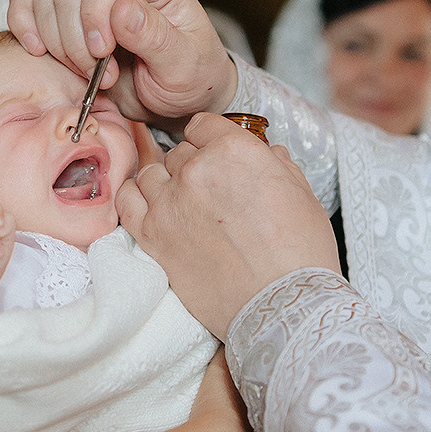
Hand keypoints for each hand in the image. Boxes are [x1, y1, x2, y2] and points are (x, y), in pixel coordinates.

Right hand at [7, 0, 238, 128]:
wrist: (176, 100)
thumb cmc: (191, 77)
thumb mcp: (185, 64)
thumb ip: (156, 36)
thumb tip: (122, 8)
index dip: (96, 8)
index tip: (104, 50)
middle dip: (77, 40)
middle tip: (105, 75)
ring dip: (58, 44)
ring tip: (90, 74)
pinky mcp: (64, 17)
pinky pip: (27, 2)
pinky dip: (24, 26)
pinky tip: (41, 51)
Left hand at [119, 114, 339, 338]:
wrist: (282, 305)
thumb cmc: (300, 254)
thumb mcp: (303, 197)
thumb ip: (280, 167)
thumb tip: (270, 154)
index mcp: (234, 150)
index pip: (203, 126)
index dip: (210, 140)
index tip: (214, 154)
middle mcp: (196, 169)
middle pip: (180, 153)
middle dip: (194, 167)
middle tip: (210, 194)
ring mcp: (169, 202)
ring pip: (151, 174)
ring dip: (165, 183)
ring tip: (183, 205)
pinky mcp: (152, 235)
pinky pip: (127, 200)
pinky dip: (135, 199)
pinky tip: (151, 208)